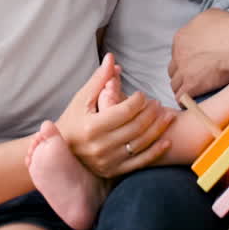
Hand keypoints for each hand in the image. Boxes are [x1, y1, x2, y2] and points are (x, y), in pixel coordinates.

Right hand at [56, 53, 174, 176]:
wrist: (61, 152)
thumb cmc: (72, 121)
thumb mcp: (81, 99)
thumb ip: (99, 80)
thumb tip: (111, 58)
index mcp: (91, 127)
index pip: (123, 112)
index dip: (138, 101)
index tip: (142, 95)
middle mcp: (100, 146)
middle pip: (135, 127)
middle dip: (151, 113)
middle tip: (158, 103)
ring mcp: (108, 161)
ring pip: (141, 144)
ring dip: (158, 129)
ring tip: (167, 116)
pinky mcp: (114, 171)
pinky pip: (140, 162)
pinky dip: (156, 151)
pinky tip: (166, 140)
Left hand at [169, 8, 228, 99]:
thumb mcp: (213, 16)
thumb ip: (202, 24)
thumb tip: (206, 29)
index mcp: (182, 36)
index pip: (177, 52)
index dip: (187, 59)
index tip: (197, 63)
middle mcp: (179, 53)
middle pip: (174, 68)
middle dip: (183, 73)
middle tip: (196, 78)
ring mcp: (183, 70)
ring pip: (175, 84)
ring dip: (184, 88)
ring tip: (196, 92)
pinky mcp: (190, 85)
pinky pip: (181, 97)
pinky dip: (187, 100)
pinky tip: (195, 101)